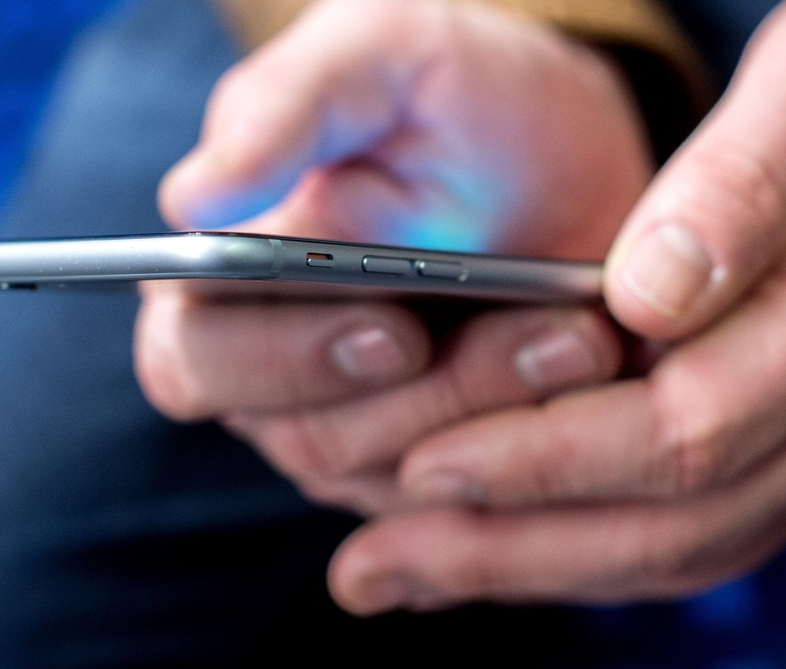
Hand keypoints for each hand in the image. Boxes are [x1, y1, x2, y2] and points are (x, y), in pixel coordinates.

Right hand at [136, 0, 650, 512]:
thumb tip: (192, 199)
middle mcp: (268, 375)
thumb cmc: (450, 95)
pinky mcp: (431, 467)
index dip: (283, 359)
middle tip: (543, 332)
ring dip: (503, 411)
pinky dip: (536, 446)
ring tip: (586, 338)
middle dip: (435, 393)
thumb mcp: (379, 56)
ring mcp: (350, 432)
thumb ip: (284, 106)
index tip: (393, 328)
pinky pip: (472, 496)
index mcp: (215, 285)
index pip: (197, 356)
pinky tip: (593, 379)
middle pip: (311, 437)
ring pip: (405, 473)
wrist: (556, 153)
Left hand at [330, 0, 785, 613]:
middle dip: (511, 545)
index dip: (543, 459)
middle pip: (669, 524)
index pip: (679, 433)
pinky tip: (518, 542)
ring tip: (410, 573)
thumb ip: (747, 178)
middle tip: (374, 564)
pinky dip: (599, 546)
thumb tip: (647, 292)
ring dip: (538, 567)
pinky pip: (709, 525)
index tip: (428, 464)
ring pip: (685, 548)